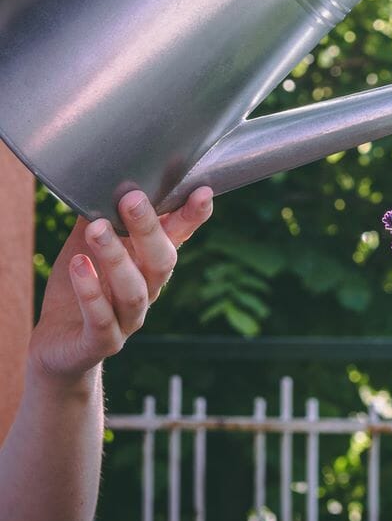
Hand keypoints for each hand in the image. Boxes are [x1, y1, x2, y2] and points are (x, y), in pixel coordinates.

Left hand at [29, 188, 212, 383]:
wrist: (60, 345)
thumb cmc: (79, 286)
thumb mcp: (86, 245)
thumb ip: (99, 215)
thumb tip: (103, 175)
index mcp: (149, 264)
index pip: (178, 238)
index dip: (193, 217)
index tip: (202, 191)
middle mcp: (148, 291)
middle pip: (162, 262)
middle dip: (149, 229)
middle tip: (132, 199)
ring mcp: (128, 319)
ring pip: (134, 290)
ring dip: (117, 258)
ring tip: (96, 229)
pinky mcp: (102, 342)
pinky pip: (101, 319)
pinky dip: (90, 292)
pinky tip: (78, 266)